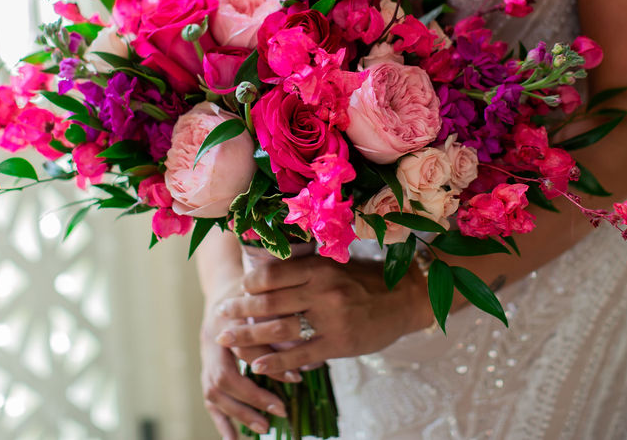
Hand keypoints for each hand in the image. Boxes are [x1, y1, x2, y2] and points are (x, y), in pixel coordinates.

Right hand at [200, 281, 295, 438]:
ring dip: (239, 412)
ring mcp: (206, 356)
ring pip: (214, 390)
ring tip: (265, 428)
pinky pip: (209, 398)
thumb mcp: (269, 297)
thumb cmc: (255, 291)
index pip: (246, 348)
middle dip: (253, 396)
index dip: (270, 364)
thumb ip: (284, 324)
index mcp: (228, 319)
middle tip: (280, 410)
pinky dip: (222, 421)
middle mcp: (213, 339)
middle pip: (225, 375)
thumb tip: (311, 358)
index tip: (297, 377)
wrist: (227, 287)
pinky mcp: (206, 368)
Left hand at [215, 255, 432, 375]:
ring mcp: (331, 318)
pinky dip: (275, 360)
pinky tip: (258, 364)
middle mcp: (322, 290)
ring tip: (227, 339)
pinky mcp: (339, 343)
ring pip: (278, 329)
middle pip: (268, 301)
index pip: (271, 274)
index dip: (248, 284)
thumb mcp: (337, 263)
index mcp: (319, 266)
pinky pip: (299, 354)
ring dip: (247, 336)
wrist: (406, 299)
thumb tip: (265, 268)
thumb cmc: (367, 280)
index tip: (238, 290)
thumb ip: (306, 267)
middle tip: (220, 315)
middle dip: (238, 310)